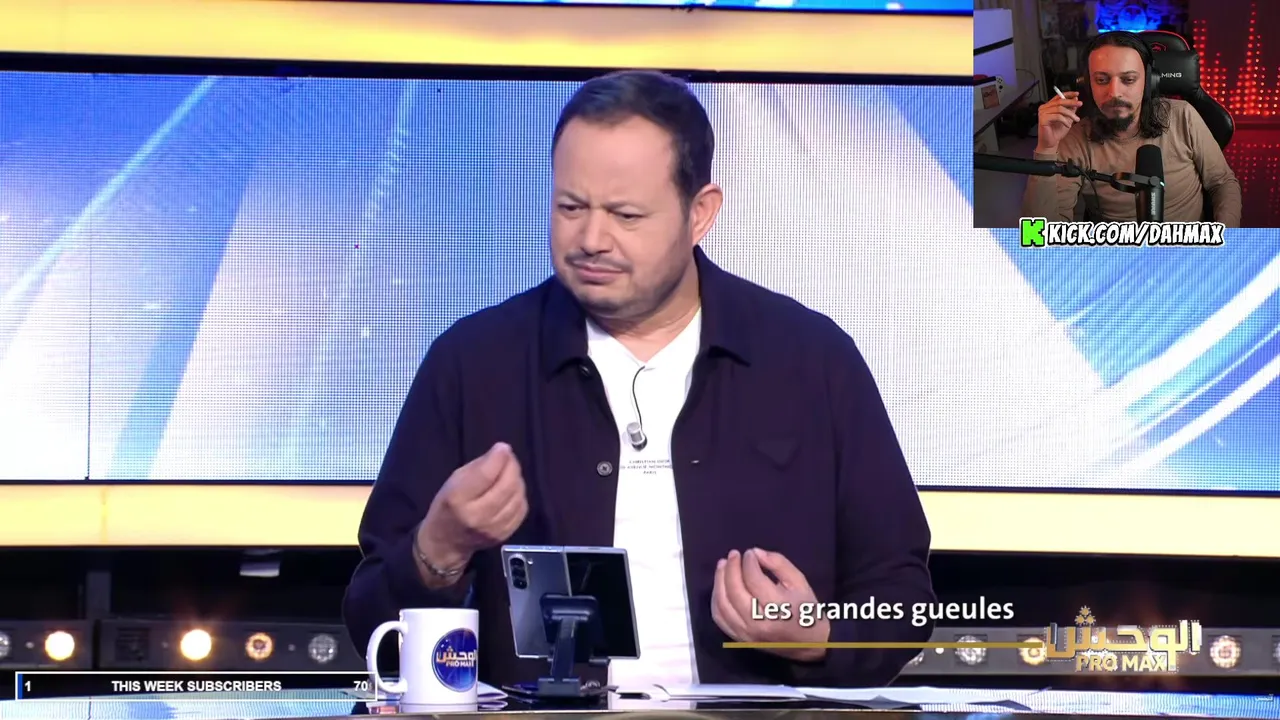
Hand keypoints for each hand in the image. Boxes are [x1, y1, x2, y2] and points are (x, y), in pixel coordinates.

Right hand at [417, 442, 527, 579]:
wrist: (446, 542)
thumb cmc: (447, 506)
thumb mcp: (453, 482)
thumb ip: (478, 467)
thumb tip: (501, 452)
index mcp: (458, 500)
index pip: (485, 475)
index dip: (498, 458)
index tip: (503, 447)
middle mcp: (477, 516)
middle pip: (506, 486)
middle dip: (512, 466)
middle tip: (509, 457)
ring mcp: (493, 529)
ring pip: (517, 497)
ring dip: (517, 480)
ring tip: (510, 473)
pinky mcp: (504, 535)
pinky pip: (521, 509)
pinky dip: (519, 495)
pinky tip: (512, 490)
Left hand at [711, 548, 829, 662]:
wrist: (809, 645)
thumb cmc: (806, 610)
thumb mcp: (799, 582)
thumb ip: (778, 563)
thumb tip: (755, 553)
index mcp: (778, 608)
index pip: (754, 579)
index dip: (749, 562)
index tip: (750, 553)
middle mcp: (758, 623)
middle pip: (735, 591)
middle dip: (731, 568)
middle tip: (734, 554)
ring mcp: (746, 633)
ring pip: (723, 604)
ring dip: (719, 581)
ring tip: (723, 565)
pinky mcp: (740, 638)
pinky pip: (720, 618)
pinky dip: (716, 599)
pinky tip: (720, 585)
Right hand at [1036, 90, 1082, 153]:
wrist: (1051, 142)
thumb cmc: (1057, 131)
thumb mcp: (1067, 117)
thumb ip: (1070, 108)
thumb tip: (1076, 98)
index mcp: (1048, 106)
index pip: (1058, 96)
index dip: (1068, 94)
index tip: (1077, 94)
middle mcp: (1044, 108)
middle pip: (1059, 101)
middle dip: (1071, 102)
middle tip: (1080, 104)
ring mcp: (1042, 113)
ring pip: (1059, 109)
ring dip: (1070, 114)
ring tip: (1076, 119)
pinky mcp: (1043, 119)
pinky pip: (1057, 116)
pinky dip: (1065, 120)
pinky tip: (1068, 125)